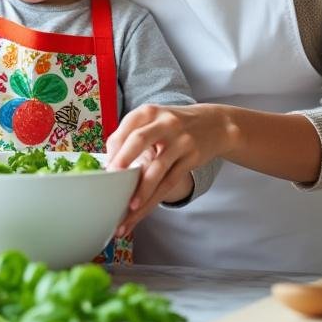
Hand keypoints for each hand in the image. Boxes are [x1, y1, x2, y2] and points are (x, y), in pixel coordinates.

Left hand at [106, 103, 231, 234]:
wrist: (216, 124)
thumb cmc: (174, 125)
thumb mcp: (153, 120)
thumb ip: (132, 135)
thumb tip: (109, 165)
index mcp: (148, 112)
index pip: (125, 130)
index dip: (113, 151)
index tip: (105, 171)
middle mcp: (165, 123)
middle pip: (139, 140)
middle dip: (123, 161)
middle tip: (110, 181)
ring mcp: (180, 141)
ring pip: (157, 168)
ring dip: (141, 190)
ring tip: (128, 209)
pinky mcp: (191, 159)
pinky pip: (170, 181)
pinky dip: (154, 197)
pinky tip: (143, 208)